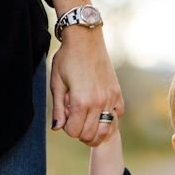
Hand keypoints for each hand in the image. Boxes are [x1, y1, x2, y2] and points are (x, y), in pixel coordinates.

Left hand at [50, 29, 124, 146]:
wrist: (85, 40)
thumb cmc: (67, 59)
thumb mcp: (57, 84)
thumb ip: (58, 109)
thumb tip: (57, 128)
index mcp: (80, 102)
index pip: (74, 132)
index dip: (67, 128)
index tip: (65, 117)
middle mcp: (97, 103)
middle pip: (90, 135)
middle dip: (80, 132)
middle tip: (75, 119)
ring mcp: (110, 99)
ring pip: (105, 129)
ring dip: (95, 130)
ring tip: (88, 121)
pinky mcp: (117, 94)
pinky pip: (117, 116)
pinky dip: (109, 117)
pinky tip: (100, 108)